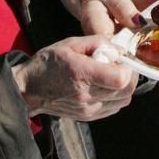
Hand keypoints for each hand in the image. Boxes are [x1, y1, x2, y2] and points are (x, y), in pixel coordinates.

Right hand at [11, 35, 136, 119]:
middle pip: (126, 90)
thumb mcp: (71, 43)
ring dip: (124, 87)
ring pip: (124, 101)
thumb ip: (98, 42)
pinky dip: (116, 97)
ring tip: (111, 75)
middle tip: (119, 65)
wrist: (28, 89)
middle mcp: (86, 95)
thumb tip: (119, 50)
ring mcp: (88, 109)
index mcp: (82, 74)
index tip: (121, 59)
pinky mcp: (88, 117)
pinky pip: (114, 108)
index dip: (128, 67)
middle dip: (130, 76)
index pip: (120, 78)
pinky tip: (104, 86)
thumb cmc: (48, 63)